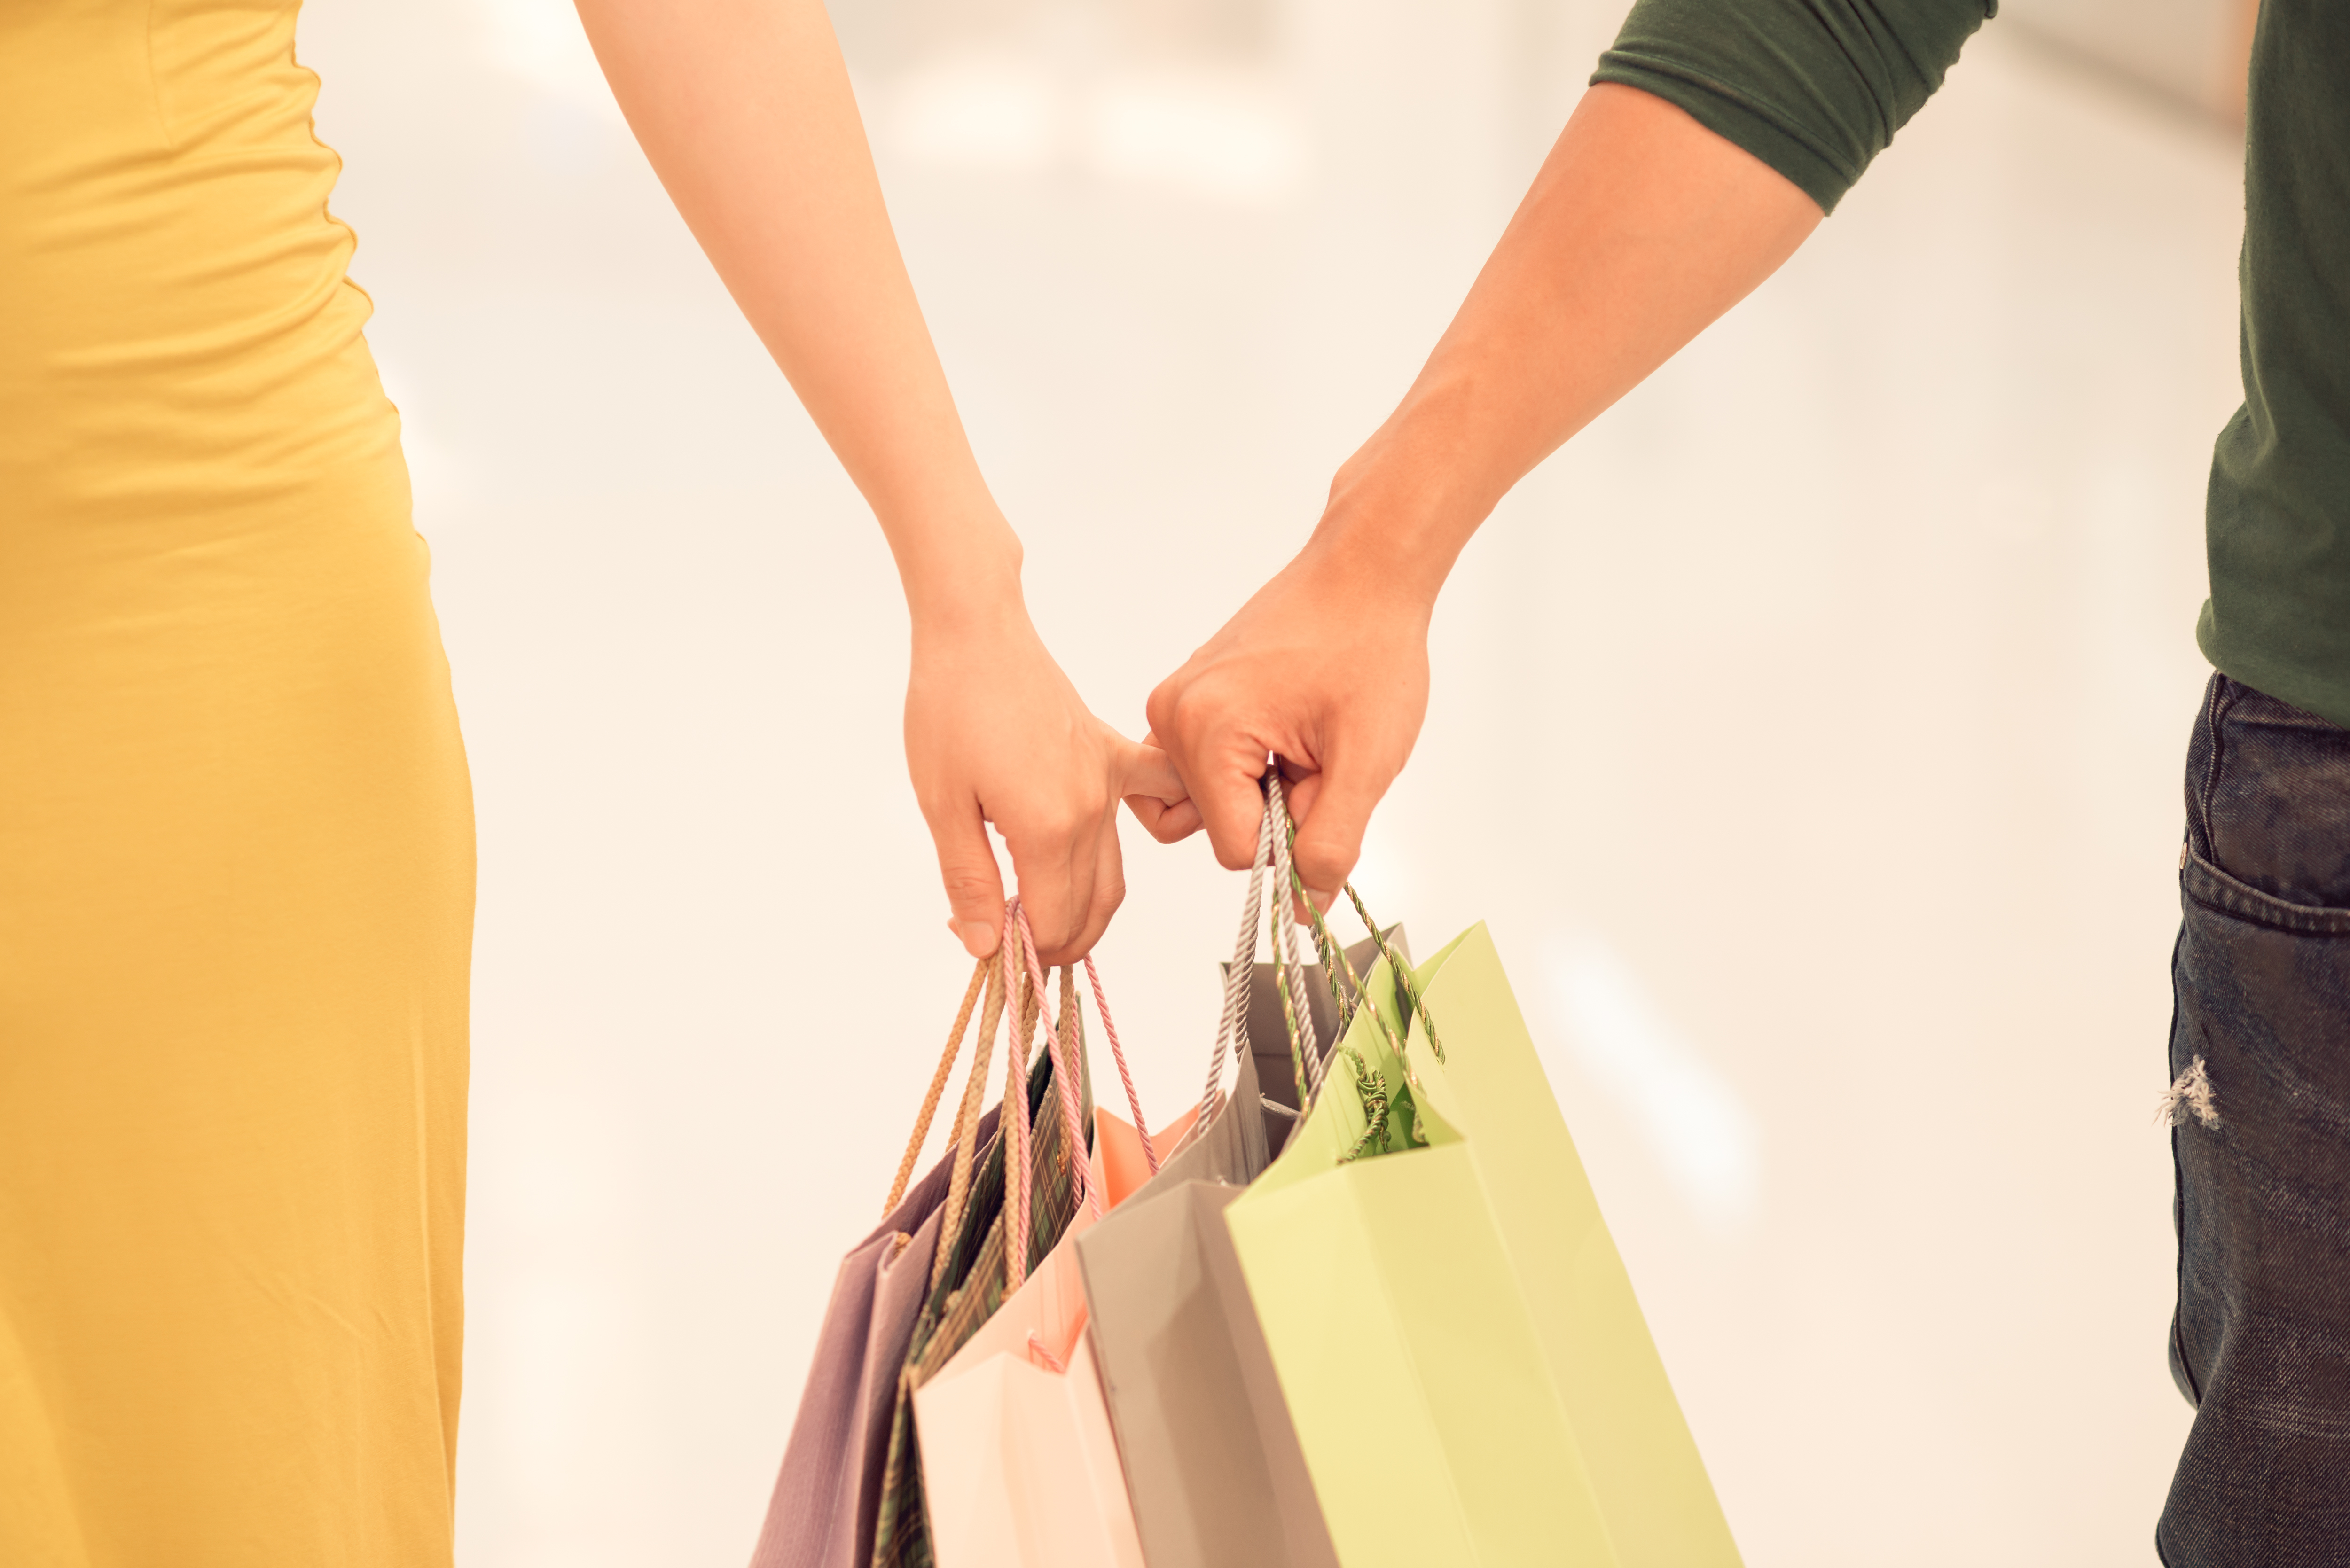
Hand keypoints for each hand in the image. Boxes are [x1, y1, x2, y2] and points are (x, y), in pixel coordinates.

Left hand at [908, 599, 1182, 965]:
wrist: (977, 635)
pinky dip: (1143, 836)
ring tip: (1042, 919)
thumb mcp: (941, 805)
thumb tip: (983, 945)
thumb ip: (968, 881)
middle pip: (1090, 910)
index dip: (1024, 953)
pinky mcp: (1115, 755)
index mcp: (1048, 828)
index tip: (990, 950)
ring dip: (1085, 912)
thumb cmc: (949, 708)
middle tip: (1013, 946)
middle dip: (1054, 944)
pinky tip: (1104, 850)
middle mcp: (1093, 811)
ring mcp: (1110, 783)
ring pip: (1115, 877)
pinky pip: (1151, 805)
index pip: (1053, 923)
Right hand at [1138, 516, 1431, 908]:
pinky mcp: (1188, 695)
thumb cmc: (1369, 648)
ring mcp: (1175, 702)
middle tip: (1316, 761)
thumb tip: (1301, 907)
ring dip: (1255, 793)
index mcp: (1202, 730)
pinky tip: (1289, 729)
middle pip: (1210, 826)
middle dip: (1271, 811)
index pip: (1233, 848)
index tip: (1326, 791)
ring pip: (1202, 800)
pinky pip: (1204, 765)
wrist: (1365, 572)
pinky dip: (1247, 766)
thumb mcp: (1365, 762)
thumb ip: (1331, 844)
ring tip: (1302, 746)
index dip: (1291, 838)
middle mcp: (1171, 715)